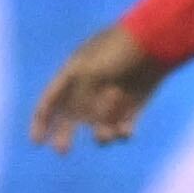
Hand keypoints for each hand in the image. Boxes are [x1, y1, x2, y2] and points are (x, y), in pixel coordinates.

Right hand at [30, 23, 170, 152]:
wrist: (157, 41)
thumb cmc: (119, 52)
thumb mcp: (90, 71)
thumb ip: (80, 96)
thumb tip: (81, 121)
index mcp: (73, 74)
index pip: (50, 100)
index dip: (40, 122)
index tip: (37, 141)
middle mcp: (90, 89)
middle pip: (70, 119)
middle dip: (64, 135)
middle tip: (62, 150)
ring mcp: (112, 99)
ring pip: (99, 128)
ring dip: (100, 134)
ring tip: (108, 134)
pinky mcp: (134, 106)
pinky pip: (123, 127)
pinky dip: (123, 133)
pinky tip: (126, 132)